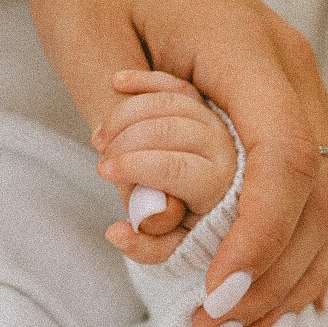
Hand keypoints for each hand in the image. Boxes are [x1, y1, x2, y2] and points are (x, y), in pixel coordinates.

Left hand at [14, 0, 327, 326]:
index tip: (218, 295)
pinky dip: (312, 247)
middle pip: (326, 190)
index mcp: (249, 47)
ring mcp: (304, 86)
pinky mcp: (293, 105)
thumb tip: (156, 223)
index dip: (260, 235)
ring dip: (304, 273)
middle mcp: (296, 69)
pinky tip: (292, 299)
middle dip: (281, 274)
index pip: (282, 156)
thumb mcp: (85, 49)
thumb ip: (127, 136)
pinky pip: (326, 186)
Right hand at [96, 71, 237, 259]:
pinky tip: (119, 83)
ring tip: (102, 136)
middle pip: (169, 130)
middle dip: (126, 141)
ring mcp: (216, 121)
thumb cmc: (193, 228)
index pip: (175, 167)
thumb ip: (147, 245)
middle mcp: (225, 147)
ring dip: (128, 112)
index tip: (105, 171)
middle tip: (102, 158)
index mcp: (219, 184)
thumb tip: (116, 232)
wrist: (216, 205)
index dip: (135, 166)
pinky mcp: (205, 103)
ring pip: (170, 102)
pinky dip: (145, 80)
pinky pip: (175, 82)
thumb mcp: (173, 246)